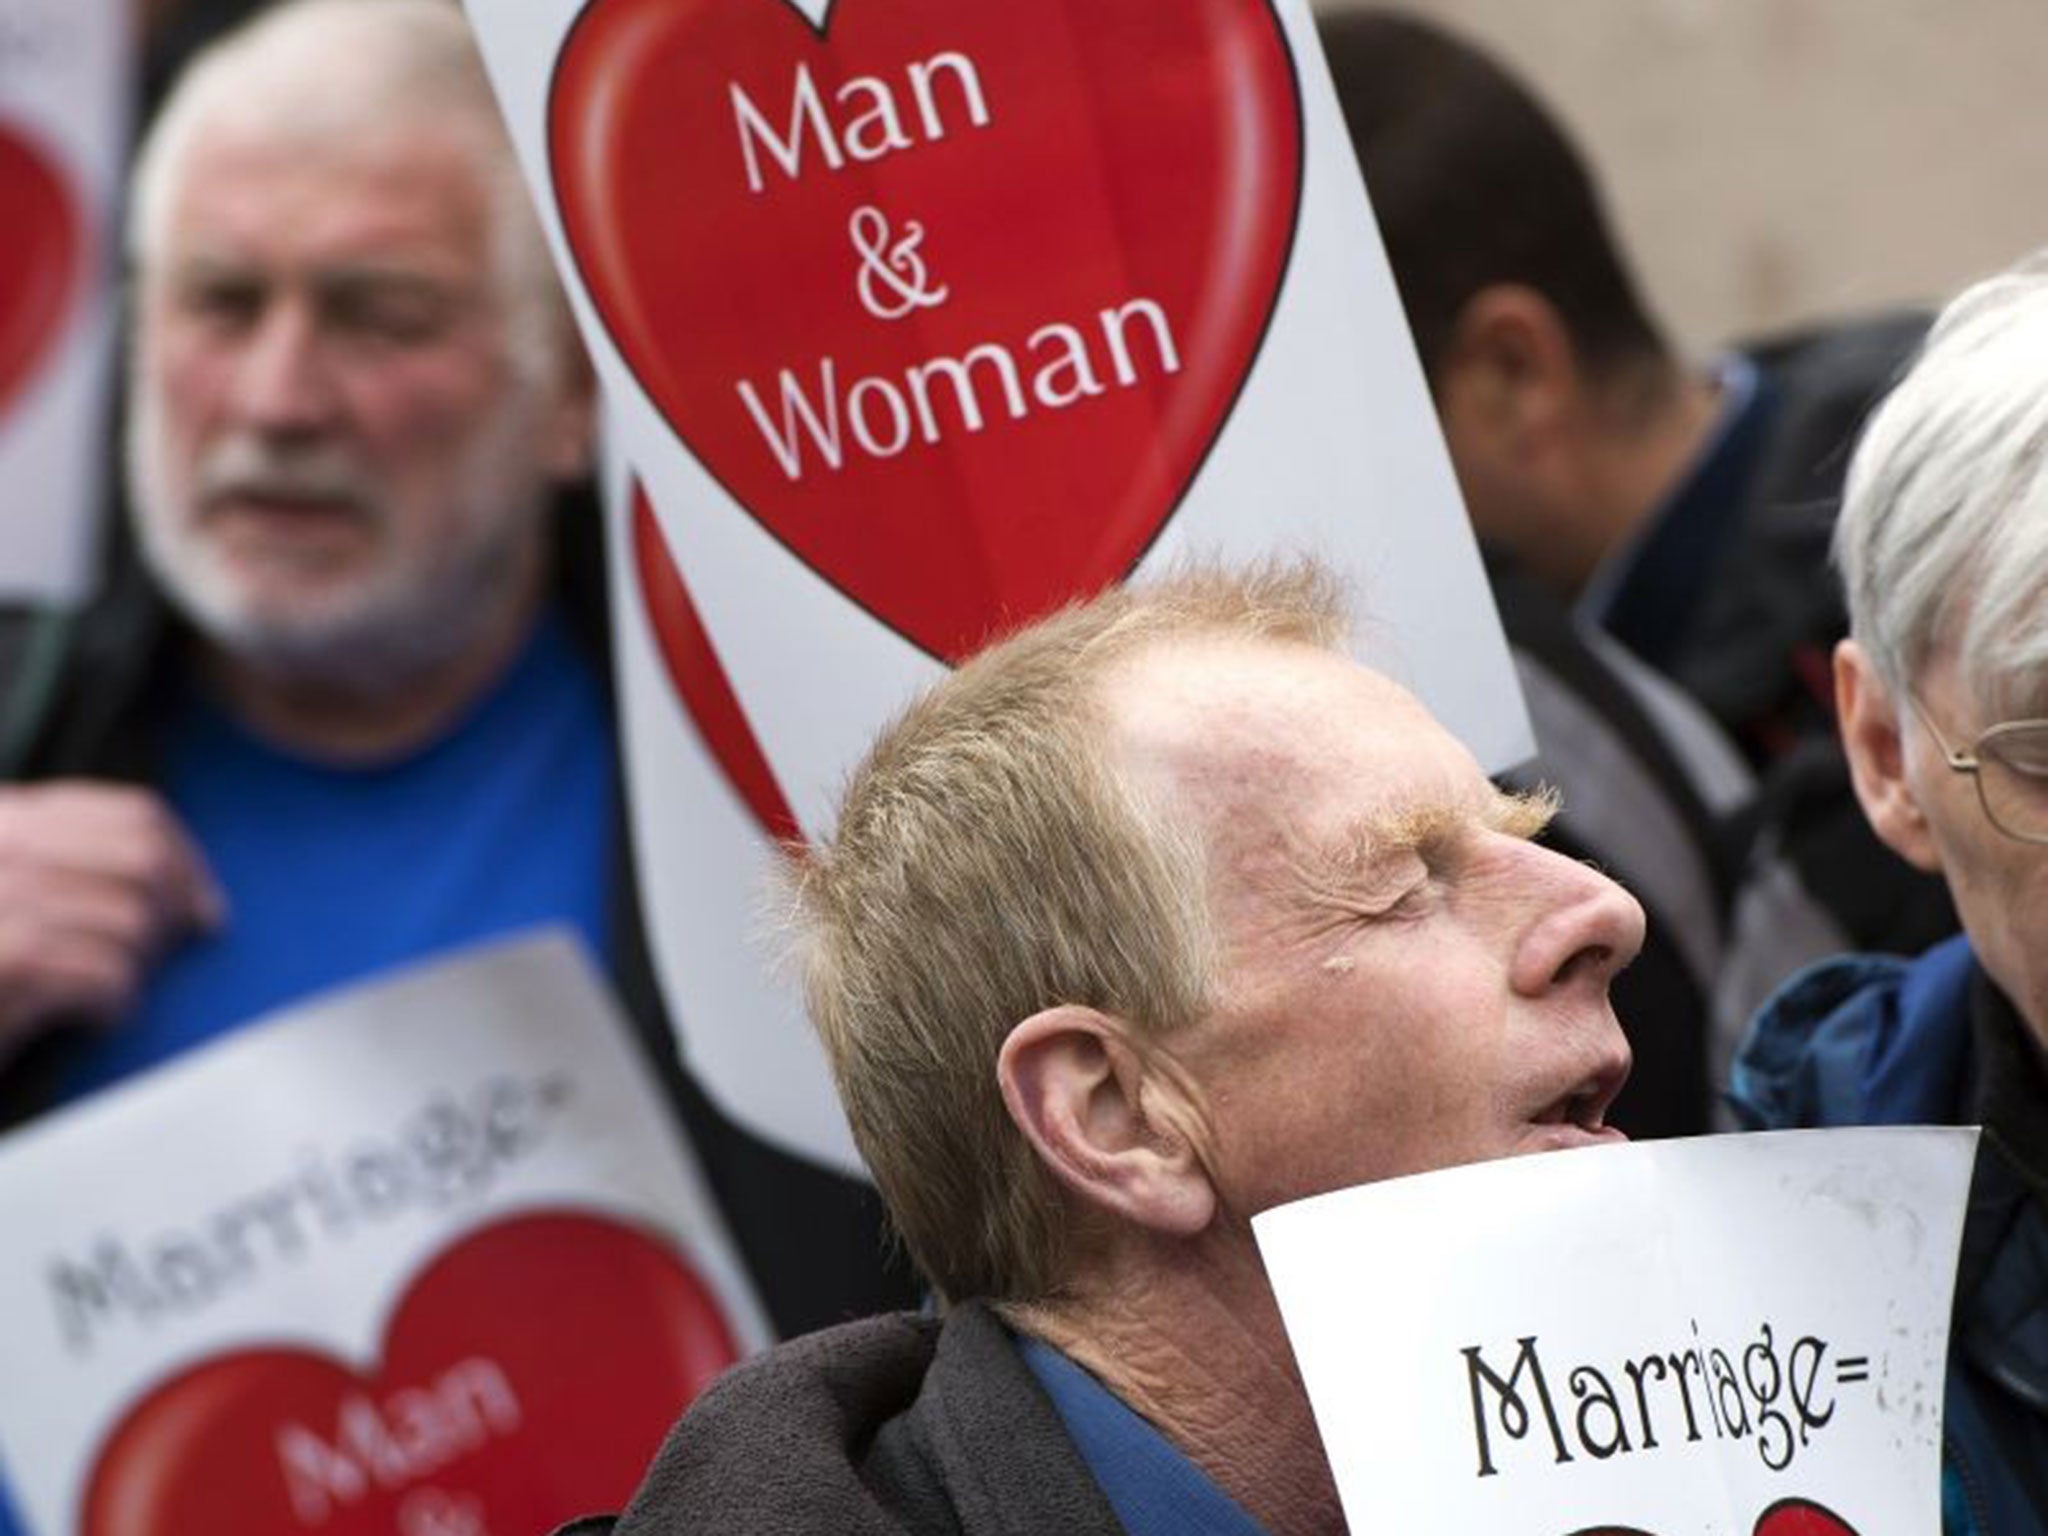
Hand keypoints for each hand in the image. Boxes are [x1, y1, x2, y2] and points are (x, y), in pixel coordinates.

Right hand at [0, 782, 224, 1062]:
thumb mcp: (14, 888)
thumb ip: (70, 866)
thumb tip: (183, 885)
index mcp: (10, 817)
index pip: (135, 814)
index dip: (188, 862)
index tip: (206, 905)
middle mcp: (7, 847)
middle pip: (146, 863)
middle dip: (172, 914)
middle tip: (166, 954)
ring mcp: (1, 898)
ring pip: (133, 921)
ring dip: (138, 964)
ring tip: (108, 988)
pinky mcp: (8, 962)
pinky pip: (108, 974)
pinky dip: (115, 1002)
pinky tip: (92, 1014)